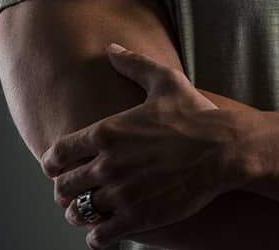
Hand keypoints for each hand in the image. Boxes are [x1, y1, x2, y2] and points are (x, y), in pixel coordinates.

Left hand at [40, 43, 248, 248]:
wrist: (226, 149)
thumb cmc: (198, 115)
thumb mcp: (165, 82)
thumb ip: (134, 64)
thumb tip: (112, 48)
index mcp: (105, 132)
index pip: (56, 154)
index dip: (51, 164)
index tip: (56, 168)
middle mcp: (107, 164)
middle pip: (63, 187)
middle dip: (64, 192)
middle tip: (71, 194)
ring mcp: (122, 193)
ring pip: (80, 212)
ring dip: (78, 215)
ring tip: (85, 215)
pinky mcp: (139, 217)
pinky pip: (101, 235)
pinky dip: (96, 237)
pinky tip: (102, 234)